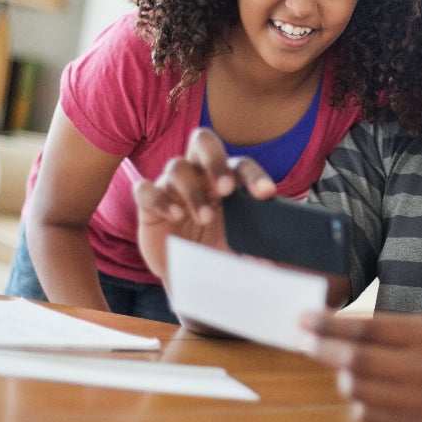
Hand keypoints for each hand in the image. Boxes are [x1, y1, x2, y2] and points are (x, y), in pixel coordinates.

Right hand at [133, 128, 275, 280]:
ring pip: (177, 167)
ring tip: (204, 219)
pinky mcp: (148, 206)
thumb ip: (259, 253)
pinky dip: (159, 199)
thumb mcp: (242, 254)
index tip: (266, 193)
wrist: (187, 278)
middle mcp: (199, 176)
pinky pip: (145, 190)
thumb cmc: (219, 255)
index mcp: (227, 181)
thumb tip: (276, 264)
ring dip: (192, 190)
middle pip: (203, 142)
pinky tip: (174, 215)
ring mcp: (172, 188)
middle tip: (226, 188)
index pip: (241, 166)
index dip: (254, 176)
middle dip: (215, 161)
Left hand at [303, 311, 421, 421]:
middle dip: (324, 349)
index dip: (331, 323)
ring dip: (342, 377)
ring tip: (347, 370)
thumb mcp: (416, 327)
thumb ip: (377, 324)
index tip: (304, 318)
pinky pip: (364, 414)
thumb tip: (327, 320)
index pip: (367, 328)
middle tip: (305, 342)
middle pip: (358, 360)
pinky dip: (358, 401)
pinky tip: (369, 393)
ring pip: (356, 389)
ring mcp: (418, 401)